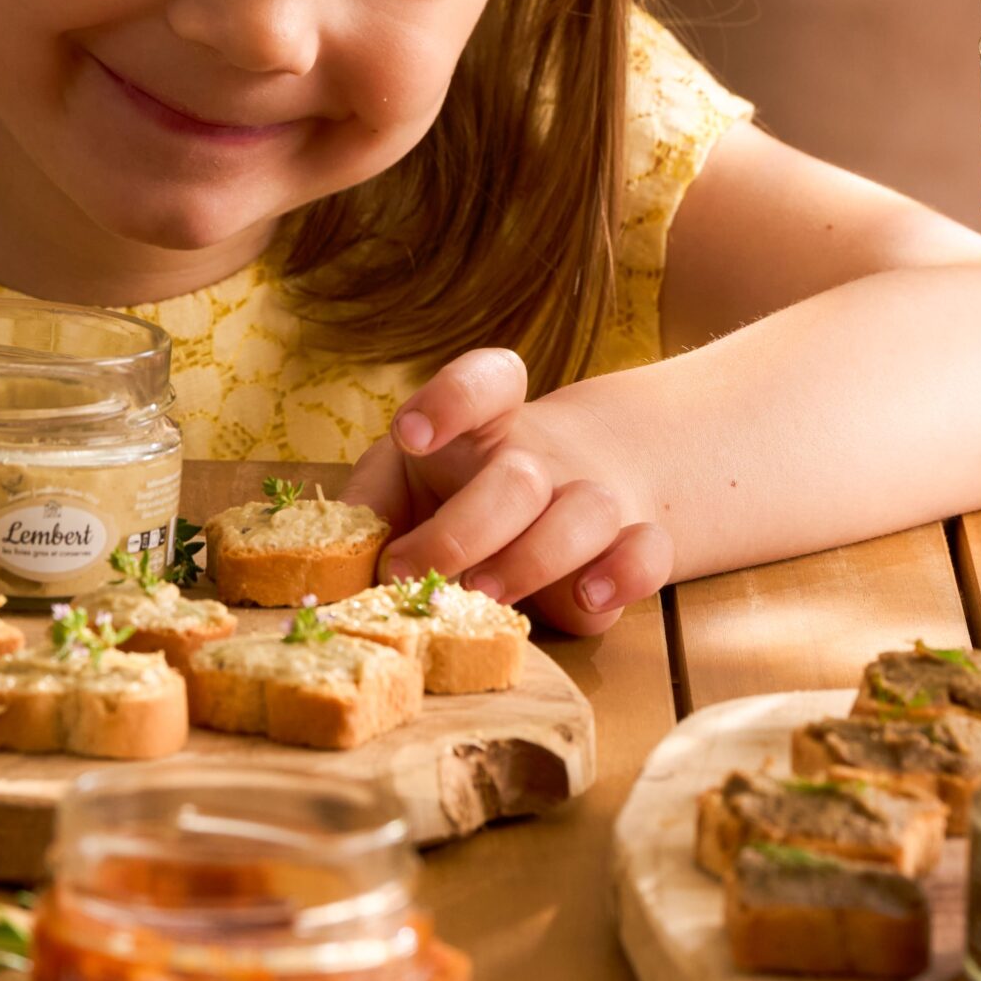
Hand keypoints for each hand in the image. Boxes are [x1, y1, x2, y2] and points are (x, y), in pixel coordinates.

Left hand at [344, 349, 669, 636]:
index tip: (411, 434)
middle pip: (518, 477)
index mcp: (483, 426)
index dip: (450, 398)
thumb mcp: (404, 485)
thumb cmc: (460, 491)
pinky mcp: (629, 544)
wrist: (568, 491)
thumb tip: (333, 554)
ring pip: (586, 512)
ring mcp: (592, 496)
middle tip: (414, 574)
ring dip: (533, 559)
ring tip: (486, 597)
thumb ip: (369, 510)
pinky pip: (647, 549)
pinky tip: (589, 597)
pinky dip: (627, 572)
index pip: (485, 382)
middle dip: (463, 531)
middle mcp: (540, 457)